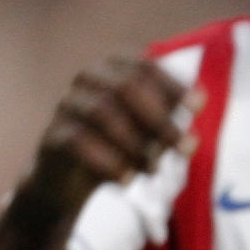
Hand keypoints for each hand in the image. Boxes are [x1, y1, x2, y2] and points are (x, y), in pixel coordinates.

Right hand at [24, 56, 194, 220]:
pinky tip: (128, 180)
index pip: (143, 67)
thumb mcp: (148, 129)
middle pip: (124, 88)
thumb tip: (198, 102)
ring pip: (102, 113)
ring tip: (154, 171)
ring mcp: (65, 105)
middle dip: (160, 119)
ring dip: (136, 145)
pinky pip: (79, 141)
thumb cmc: (116, 146)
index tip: (198, 107)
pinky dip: (108, 161)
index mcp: (111, 68)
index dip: (172, 85)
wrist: (68, 182)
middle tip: (186, 148)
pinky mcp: (51, 136)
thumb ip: (168, 114)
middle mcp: (85, 79)